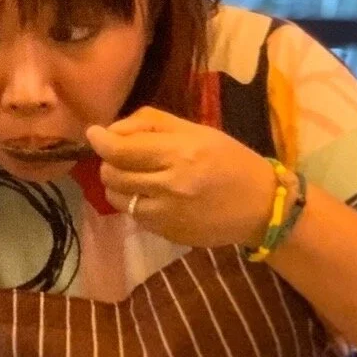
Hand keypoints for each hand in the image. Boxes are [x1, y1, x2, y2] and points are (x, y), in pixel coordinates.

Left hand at [86, 106, 279, 247]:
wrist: (262, 206)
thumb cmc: (229, 161)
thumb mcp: (197, 131)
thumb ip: (152, 124)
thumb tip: (112, 130)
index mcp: (181, 153)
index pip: (121, 149)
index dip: (100, 140)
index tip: (94, 133)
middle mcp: (171, 184)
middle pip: (112, 174)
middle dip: (108, 162)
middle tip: (120, 157)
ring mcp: (167, 213)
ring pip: (117, 198)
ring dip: (118, 185)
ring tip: (137, 177)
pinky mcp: (166, 232)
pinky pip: (134, 215)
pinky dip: (135, 203)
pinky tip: (154, 196)